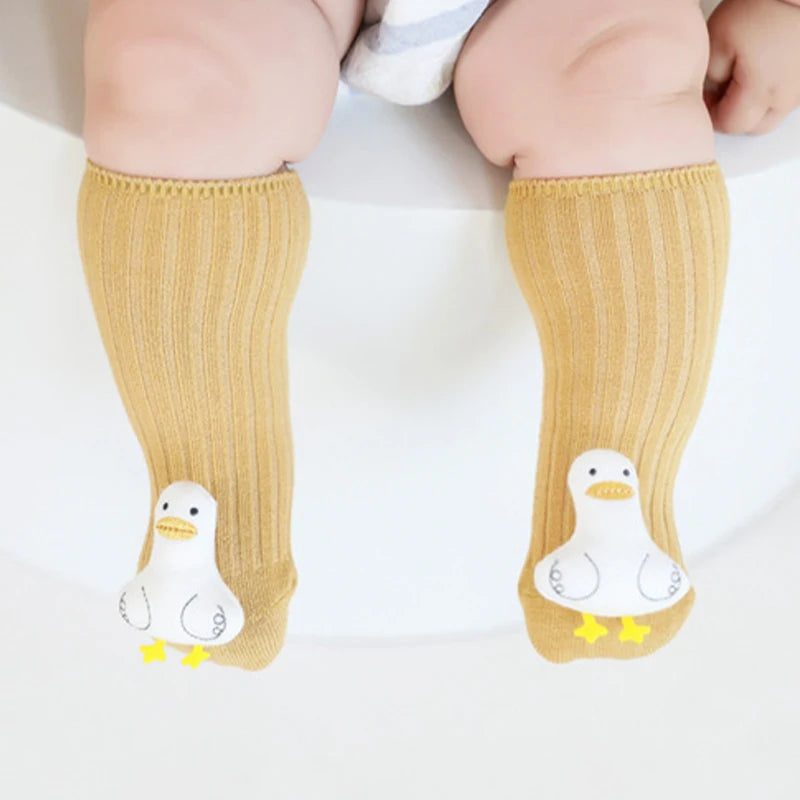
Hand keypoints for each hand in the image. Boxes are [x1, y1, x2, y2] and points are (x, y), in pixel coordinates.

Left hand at [705, 0, 799, 133]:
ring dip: (757, 106)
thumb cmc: (761, 6)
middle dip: (736, 114)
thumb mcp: (718, 41)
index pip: (730, 125)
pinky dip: (775, 91)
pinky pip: (789, 97)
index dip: (713, 114)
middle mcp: (788, 96)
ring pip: (774, 114)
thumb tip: (710, 97)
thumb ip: (708, 78)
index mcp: (762, 91)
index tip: (708, 95)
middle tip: (726, 89)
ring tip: (748, 77)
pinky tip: (768, 69)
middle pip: (755, 127)